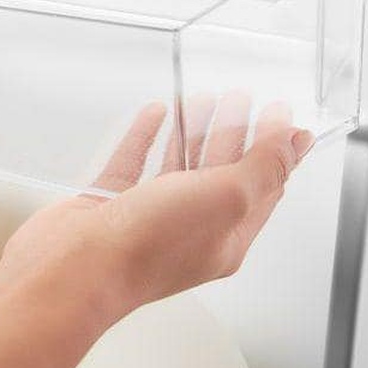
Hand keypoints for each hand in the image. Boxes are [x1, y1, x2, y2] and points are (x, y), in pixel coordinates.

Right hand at [0, 94, 313, 321]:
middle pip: (222, 173)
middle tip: (242, 99)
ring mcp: (148, 217)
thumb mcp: (226, 199)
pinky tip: (153, 116)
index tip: (280, 112)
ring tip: (202, 100)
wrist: (73, 268)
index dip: (275, 147)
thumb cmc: (146, 247)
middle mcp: (190, 229)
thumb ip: (262, 168)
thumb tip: (293, 143)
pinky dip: (146, 136)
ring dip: (193, 131)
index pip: (263, 186)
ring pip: (179, 166)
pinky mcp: (110, 204)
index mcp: (227, 236)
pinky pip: (133, 162)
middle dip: (236, 132)